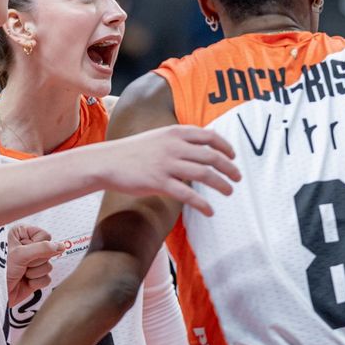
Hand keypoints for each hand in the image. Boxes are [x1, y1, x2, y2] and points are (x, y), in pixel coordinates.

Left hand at [6, 224, 59, 304]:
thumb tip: (61, 246)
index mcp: (21, 234)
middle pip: (48, 251)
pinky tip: (25, 282)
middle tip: (22, 264)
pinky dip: (36, 282)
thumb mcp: (20, 254)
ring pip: (48, 266)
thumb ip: (42, 248)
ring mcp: (32, 263)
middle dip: (35, 261)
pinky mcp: (35, 277)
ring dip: (35, 273)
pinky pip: (47, 278)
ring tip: (21, 274)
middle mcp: (27, 247)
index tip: (24, 251)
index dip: (38, 246)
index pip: (44, 236)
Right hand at [100, 125, 239, 215]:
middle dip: (229, 167)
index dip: (225, 147)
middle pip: (211, 156)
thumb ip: (180, 140)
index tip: (233, 157)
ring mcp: (166, 164)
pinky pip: (187, 194)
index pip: (209, 137)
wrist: (107, 162)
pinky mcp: (158, 182)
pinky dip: (202, 204)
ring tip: (229, 192)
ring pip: (203, 174)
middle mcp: (173, 146)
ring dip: (221, 184)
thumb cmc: (133, 152)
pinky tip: (209, 211)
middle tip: (237, 177)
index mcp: (175, 133)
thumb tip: (204, 145)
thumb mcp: (159, 137)